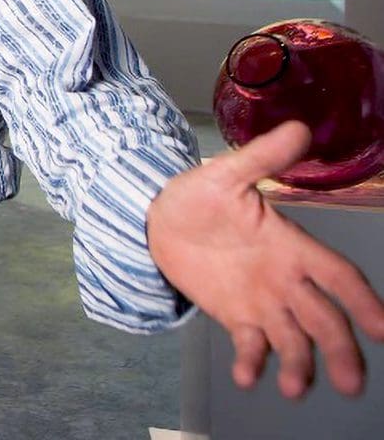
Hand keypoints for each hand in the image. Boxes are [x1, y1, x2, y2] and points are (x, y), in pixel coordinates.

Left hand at [146, 120, 383, 398]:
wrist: (155, 218)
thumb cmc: (197, 194)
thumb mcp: (225, 173)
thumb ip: (260, 157)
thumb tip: (299, 128)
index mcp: (291, 245)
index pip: (336, 275)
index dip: (361, 300)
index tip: (381, 328)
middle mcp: (285, 279)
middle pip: (324, 319)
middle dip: (341, 350)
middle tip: (350, 384)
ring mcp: (263, 301)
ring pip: (293, 340)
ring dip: (299, 365)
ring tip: (293, 388)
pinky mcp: (236, 317)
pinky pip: (251, 345)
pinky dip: (252, 363)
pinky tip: (246, 377)